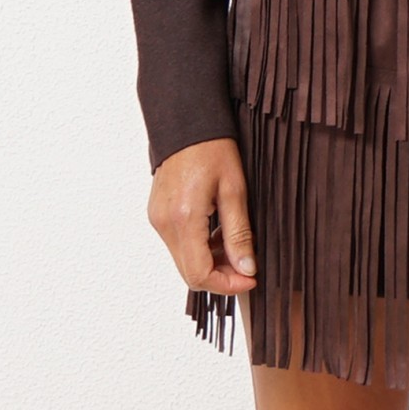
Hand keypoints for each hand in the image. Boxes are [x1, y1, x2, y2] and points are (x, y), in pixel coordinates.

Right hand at [147, 137, 257, 296]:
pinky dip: (201, 249)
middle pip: (190, 274)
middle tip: (247, 266)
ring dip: (212, 262)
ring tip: (236, 244)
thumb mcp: (235, 192)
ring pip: (185, 261)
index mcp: (184, 219)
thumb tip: (246, 268)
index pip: (199, 274)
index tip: (251, 279)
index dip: (227, 284)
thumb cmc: (213, 150)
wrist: (187, 124)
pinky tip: (219, 233)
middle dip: (221, 276)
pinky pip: (179, 246)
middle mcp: (164, 225)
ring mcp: (157, 220)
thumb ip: (239, 234)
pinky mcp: (158, 215)